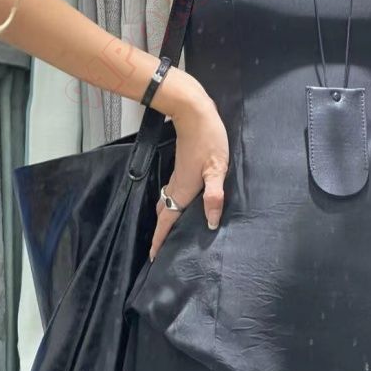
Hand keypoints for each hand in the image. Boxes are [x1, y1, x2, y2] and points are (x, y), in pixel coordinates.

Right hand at [149, 90, 229, 260]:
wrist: (194, 113)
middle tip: (161, 250)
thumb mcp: (217, 167)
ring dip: (166, 219)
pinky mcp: (181, 168)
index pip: (168, 220)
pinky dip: (172, 205)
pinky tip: (182, 205)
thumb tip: (211, 222)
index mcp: (184, 189)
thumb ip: (214, 195)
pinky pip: (172, 193)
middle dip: (161, 233)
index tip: (153, 257)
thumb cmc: (208, 138)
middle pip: (164, 214)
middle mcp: (177, 185)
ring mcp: (177, 176)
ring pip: (167, 203)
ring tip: (170, 233)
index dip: (160, 239)